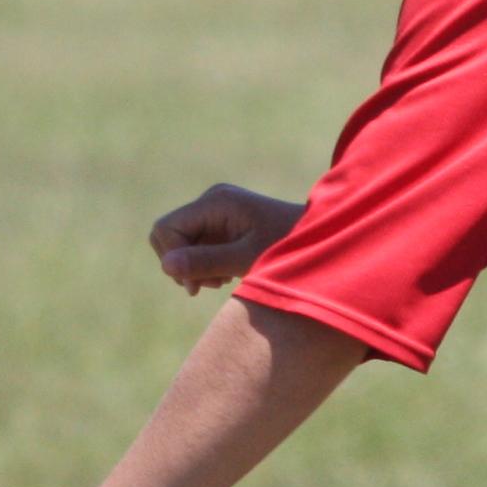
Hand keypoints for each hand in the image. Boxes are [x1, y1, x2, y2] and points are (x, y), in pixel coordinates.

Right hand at [151, 183, 302, 292]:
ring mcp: (215, 212)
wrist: (319, 239)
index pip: (166, 228)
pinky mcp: (221, 225)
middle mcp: (211, 201)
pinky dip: (204, 265)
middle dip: (181, 264)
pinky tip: (226, 274)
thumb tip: (167, 266)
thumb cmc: (287, 247)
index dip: (173, 258)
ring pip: (179, 243)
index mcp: (215, 201)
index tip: (197, 286)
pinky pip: (194, 246)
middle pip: (168, 234)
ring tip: (222, 278)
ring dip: (194, 267)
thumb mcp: (246, 259)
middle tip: (208, 284)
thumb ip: (206, 262)